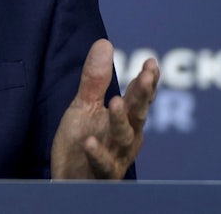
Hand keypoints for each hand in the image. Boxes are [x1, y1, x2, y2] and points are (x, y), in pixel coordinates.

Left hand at [50, 38, 159, 178]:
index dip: (147, 81)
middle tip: (146, 76)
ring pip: (123, 138)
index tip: (151, 63)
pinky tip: (90, 141)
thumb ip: (95, 79)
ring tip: (115, 101)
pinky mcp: (101, 173)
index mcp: (127, 120)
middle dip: (142, 95)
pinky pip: (103, 164)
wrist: (69, 179)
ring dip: (120, 121)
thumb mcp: (84, 105)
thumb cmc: (81, 141)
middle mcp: (127, 138)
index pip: (140, 97)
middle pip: (137, 114)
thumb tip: (105, 42)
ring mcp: (116, 156)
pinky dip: (98, 153)